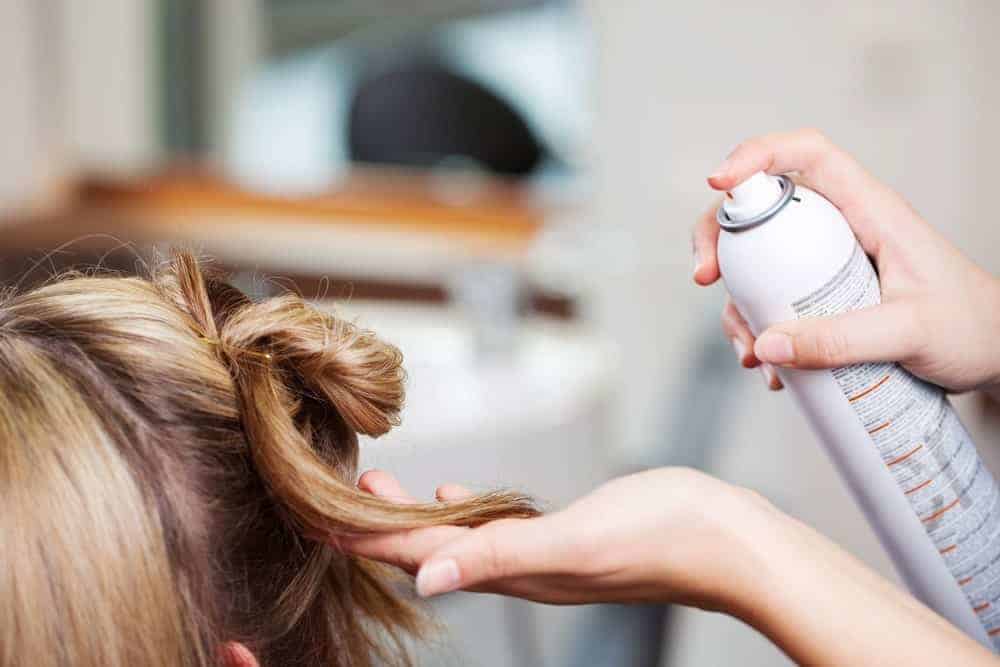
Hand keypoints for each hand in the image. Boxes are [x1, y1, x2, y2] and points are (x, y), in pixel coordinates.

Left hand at [341, 467, 781, 611]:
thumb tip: (423, 578)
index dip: (365, 540)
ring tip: (379, 489)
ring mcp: (541, 553)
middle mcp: (518, 568)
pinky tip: (455, 494)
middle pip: (426, 549)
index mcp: (511, 571)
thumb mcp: (570, 544)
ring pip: (457, 538)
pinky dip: (465, 511)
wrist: (723, 538)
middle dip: (376, 526)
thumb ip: (497, 556)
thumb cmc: (658, 538)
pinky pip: (496, 525)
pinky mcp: (563, 533)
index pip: (417, 558)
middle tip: (334, 494)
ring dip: (415, 517)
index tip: (318, 519)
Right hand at [692, 128, 999, 393]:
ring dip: (737, 303)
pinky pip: (773, 302)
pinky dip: (759, 332)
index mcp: (870, 211)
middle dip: (720, 237)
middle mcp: (841, 229)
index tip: (718, 182)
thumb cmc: (971, 328)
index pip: (808, 154)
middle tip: (705, 277)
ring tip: (751, 355)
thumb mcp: (910, 333)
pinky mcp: (824, 297)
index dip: (758, 155)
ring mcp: (827, 263)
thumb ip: (841, 340)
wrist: (993, 355)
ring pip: (759, 262)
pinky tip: (773, 370)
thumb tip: (768, 343)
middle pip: (762, 207)